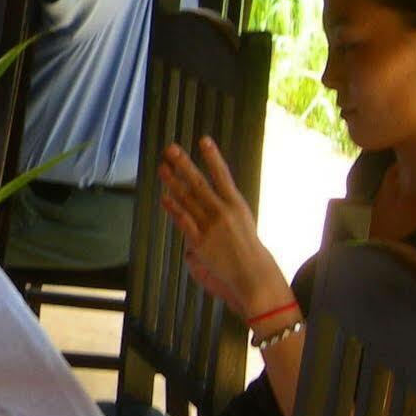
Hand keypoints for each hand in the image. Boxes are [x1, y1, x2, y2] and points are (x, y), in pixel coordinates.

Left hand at [157, 137, 289, 318]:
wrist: (253, 274)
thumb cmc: (248, 248)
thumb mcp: (242, 221)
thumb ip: (224, 209)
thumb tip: (205, 201)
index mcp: (238, 204)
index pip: (223, 175)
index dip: (213, 157)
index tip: (204, 140)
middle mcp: (223, 212)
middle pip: (199, 183)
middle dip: (184, 165)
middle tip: (171, 149)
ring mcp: (210, 226)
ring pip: (187, 199)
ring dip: (172, 182)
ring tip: (162, 168)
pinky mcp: (199, 241)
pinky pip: (183, 220)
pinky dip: (172, 208)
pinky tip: (164, 197)